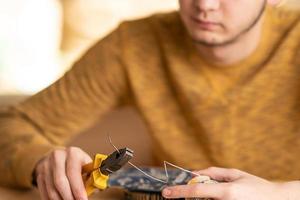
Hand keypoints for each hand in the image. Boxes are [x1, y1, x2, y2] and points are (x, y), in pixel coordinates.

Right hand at [34, 146, 91, 199]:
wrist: (60, 156)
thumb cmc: (78, 164)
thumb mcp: (87, 166)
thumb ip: (92, 176)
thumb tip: (98, 186)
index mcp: (73, 153)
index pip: (73, 173)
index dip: (78, 189)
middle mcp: (58, 156)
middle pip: (60, 182)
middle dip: (68, 197)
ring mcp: (46, 165)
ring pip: (51, 188)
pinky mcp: (39, 173)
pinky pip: (44, 191)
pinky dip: (51, 199)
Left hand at [162, 167, 299, 199]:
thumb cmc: (256, 186)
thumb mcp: (235, 174)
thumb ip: (214, 172)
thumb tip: (195, 173)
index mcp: (226, 191)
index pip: (196, 192)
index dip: (179, 192)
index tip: (165, 192)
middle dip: (193, 194)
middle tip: (196, 189)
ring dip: (207, 196)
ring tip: (227, 191)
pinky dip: (212, 198)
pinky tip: (226, 195)